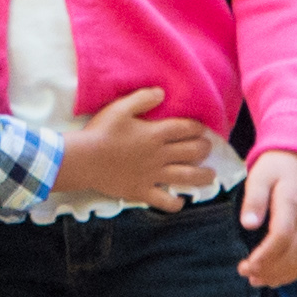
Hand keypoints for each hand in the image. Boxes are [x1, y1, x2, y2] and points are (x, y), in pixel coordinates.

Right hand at [57, 88, 218, 208]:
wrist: (84, 159)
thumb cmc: (101, 131)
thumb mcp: (120, 107)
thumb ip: (142, 98)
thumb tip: (162, 93)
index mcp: (155, 133)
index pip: (186, 129)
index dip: (198, 127)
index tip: (202, 128)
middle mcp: (159, 155)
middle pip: (192, 152)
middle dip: (204, 148)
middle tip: (207, 147)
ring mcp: (152, 175)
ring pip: (186, 177)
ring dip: (202, 176)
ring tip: (211, 175)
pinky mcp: (142, 191)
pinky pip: (164, 201)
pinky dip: (175, 203)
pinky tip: (180, 200)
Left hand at [236, 152, 296, 288]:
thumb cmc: (274, 169)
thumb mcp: (259, 176)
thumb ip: (254, 199)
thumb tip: (248, 224)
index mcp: (291, 205)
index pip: (282, 236)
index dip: (265, 255)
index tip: (247, 264)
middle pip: (291, 253)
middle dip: (268, 268)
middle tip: (244, 272)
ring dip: (278, 275)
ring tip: (254, 279)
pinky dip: (290, 274)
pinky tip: (272, 278)